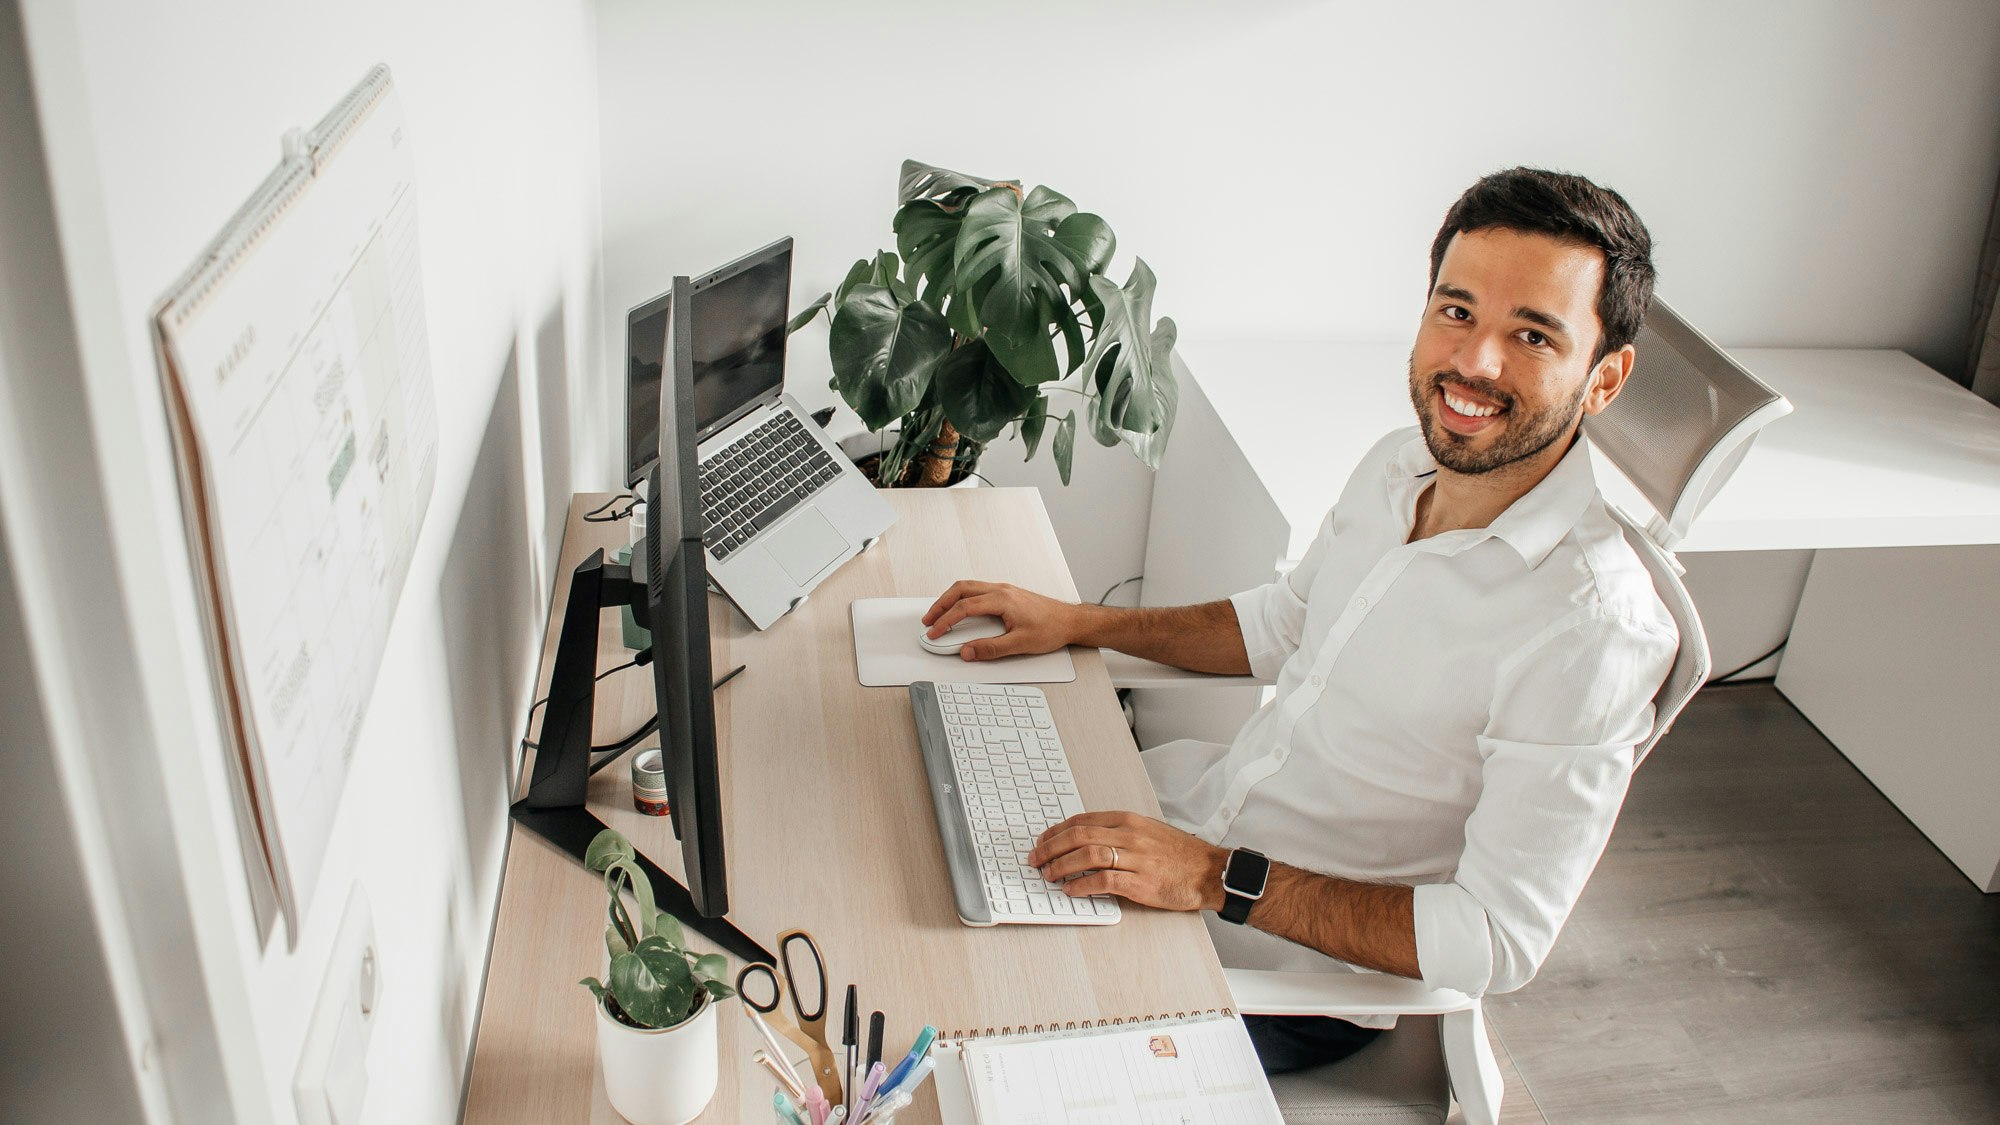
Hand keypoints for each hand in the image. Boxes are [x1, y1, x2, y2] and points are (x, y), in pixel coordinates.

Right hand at [921, 580, 1079, 660]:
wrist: (1070, 621)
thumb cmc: (1051, 628)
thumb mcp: (1020, 644)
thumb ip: (991, 649)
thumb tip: (967, 651)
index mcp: (1002, 599)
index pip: (964, 608)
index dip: (946, 621)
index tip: (935, 633)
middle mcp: (1001, 590)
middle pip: (960, 590)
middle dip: (940, 605)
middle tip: (928, 620)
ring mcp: (1004, 590)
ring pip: (968, 587)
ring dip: (950, 599)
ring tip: (939, 614)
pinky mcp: (1007, 593)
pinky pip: (977, 589)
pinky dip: (962, 598)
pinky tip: (959, 608)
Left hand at [1025, 811, 1228, 911]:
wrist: (1209, 871)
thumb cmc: (1180, 854)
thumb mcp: (1148, 831)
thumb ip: (1119, 833)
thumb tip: (1086, 840)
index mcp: (1129, 820)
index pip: (1082, 820)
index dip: (1056, 831)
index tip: (1043, 841)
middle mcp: (1130, 835)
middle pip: (1079, 835)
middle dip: (1051, 847)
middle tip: (1036, 859)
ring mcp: (1136, 858)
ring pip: (1087, 854)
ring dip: (1061, 866)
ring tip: (1049, 875)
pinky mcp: (1140, 882)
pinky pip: (1103, 880)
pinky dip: (1082, 885)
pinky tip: (1071, 890)